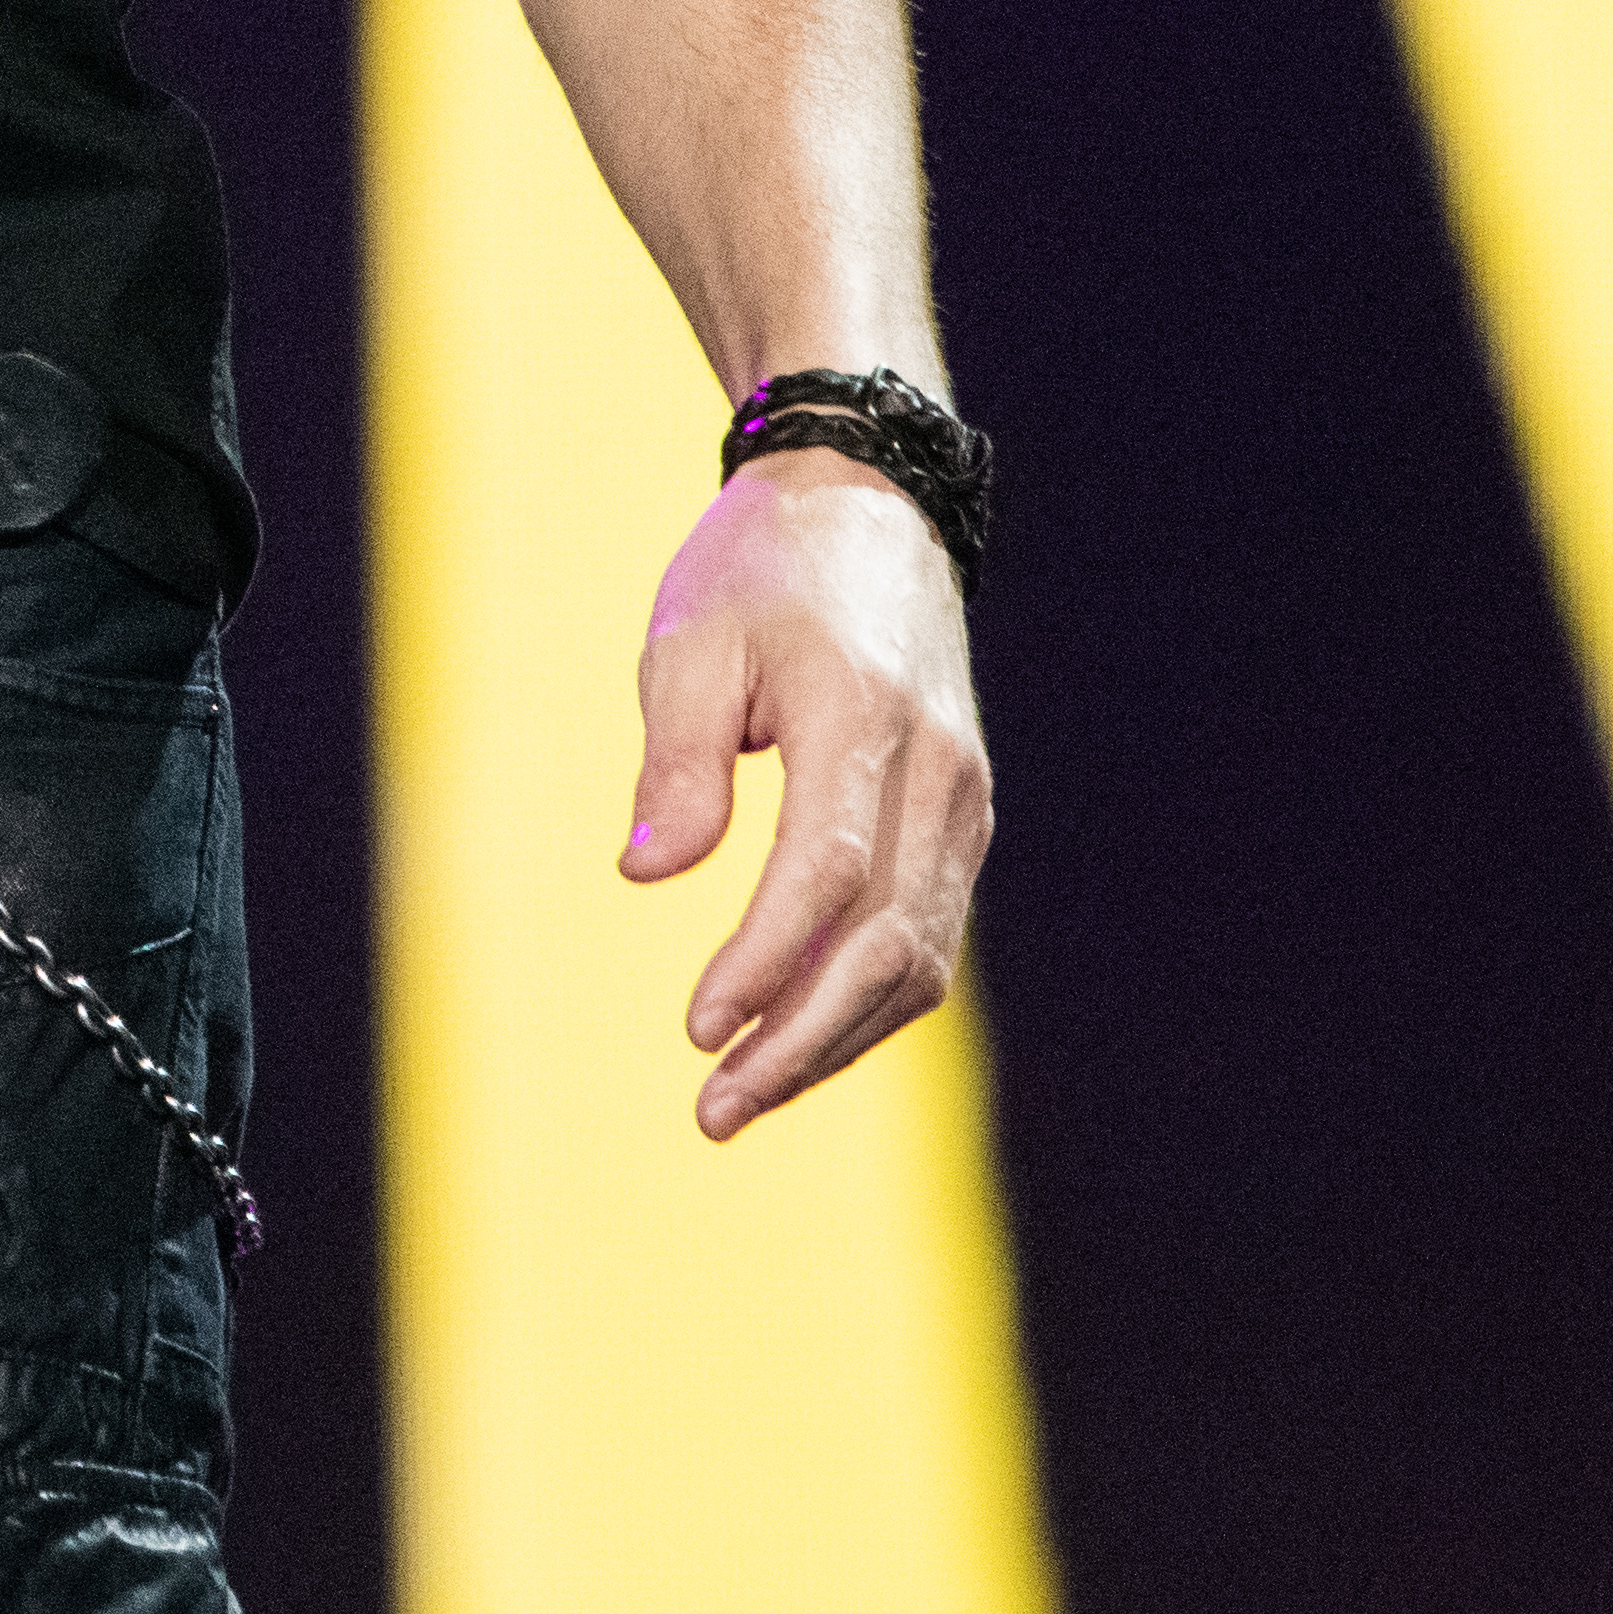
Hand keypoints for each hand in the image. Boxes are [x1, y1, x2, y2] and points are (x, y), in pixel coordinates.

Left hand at [620, 450, 996, 1137]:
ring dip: (836, 1038)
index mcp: (863, 716)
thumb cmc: (761, 570)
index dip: (767, 962)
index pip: (828, 872)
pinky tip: (795, 1035)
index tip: (699, 1029)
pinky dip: (866, 998)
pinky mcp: (962, 818)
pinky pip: (927, 932)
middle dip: (802, 1040)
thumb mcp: (690, 641)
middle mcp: (936, 770)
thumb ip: (676, 763)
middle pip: (888, 941)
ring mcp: (964, 799)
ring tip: (742, 1095)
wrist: (869, 506)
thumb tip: (648, 876)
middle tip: (713, 1107)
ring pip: (920, 956)